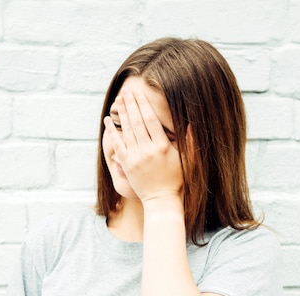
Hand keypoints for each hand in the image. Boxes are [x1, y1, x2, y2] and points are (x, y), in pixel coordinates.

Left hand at [103, 88, 183, 202]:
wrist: (160, 199)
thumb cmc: (176, 179)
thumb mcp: (187, 161)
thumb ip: (189, 142)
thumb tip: (191, 123)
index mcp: (162, 146)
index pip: (151, 120)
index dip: (144, 105)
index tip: (139, 93)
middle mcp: (147, 150)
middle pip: (137, 122)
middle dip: (131, 105)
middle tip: (126, 91)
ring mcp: (135, 157)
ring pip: (126, 130)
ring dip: (121, 114)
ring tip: (118, 100)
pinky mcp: (126, 164)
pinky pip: (117, 144)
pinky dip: (111, 132)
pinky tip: (107, 121)